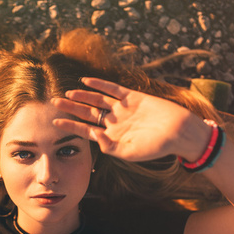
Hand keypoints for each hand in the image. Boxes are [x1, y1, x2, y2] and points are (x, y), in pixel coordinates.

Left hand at [52, 77, 209, 161]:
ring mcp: (123, 109)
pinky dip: (99, 85)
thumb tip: (92, 137)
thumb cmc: (157, 147)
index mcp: (113, 138)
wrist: (180, 132)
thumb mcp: (130, 152)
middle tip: (54, 102)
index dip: (70, 126)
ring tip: (67, 93)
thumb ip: (109, 147)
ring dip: (82, 96)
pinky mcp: (133, 97)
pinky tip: (86, 81)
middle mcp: (115, 122)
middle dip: (71, 108)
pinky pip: (113, 89)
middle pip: (88, 113)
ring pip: (98, 100)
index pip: (86, 131)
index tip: (54, 122)